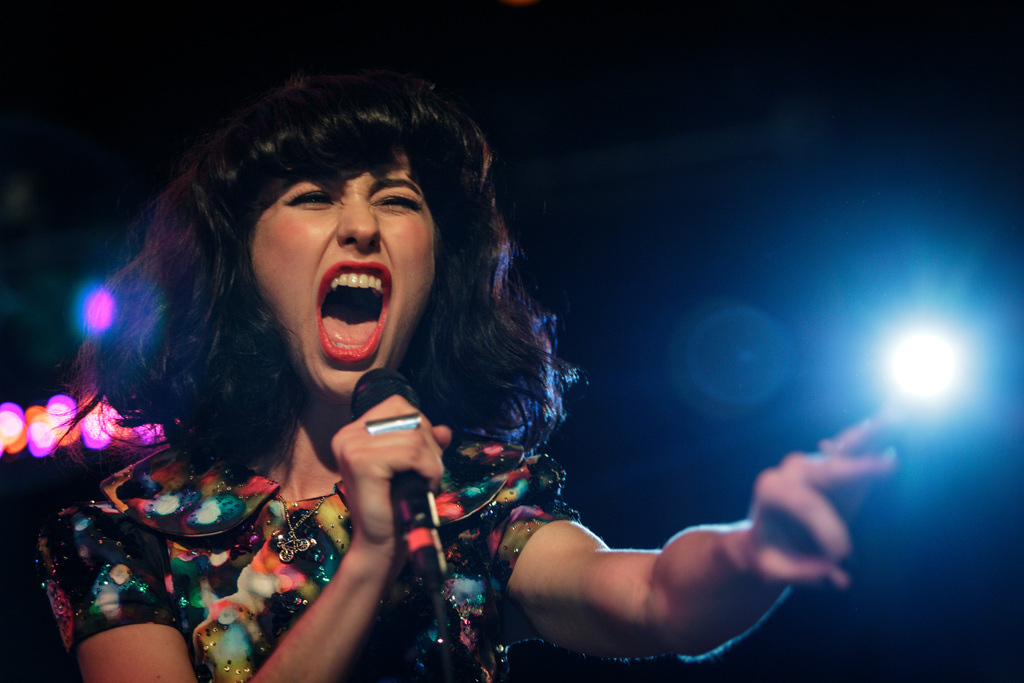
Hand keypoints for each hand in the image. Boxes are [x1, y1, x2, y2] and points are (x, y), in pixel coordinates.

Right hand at [331, 395, 451, 560]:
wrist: (381, 545)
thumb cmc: (396, 506)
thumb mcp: (414, 467)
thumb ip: (426, 444)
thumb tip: (444, 430)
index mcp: (353, 432)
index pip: (398, 406)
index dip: (420, 428)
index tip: (419, 460)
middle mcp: (347, 435)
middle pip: (408, 416)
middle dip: (429, 446)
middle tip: (424, 475)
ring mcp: (351, 447)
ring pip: (415, 436)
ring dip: (432, 462)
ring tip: (423, 483)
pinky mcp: (362, 462)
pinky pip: (414, 452)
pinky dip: (429, 470)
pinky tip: (422, 487)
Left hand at [738, 417, 895, 589]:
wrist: (764, 538)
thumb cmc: (770, 554)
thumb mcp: (773, 569)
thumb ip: (803, 572)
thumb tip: (840, 578)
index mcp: (771, 489)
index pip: (806, 503)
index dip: (829, 529)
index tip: (843, 558)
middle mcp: (792, 469)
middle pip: (827, 467)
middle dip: (859, 468)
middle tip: (892, 464)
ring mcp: (814, 463)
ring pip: (846, 450)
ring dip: (873, 436)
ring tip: (899, 417)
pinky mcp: (835, 468)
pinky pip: (858, 451)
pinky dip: (877, 440)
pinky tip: (898, 421)